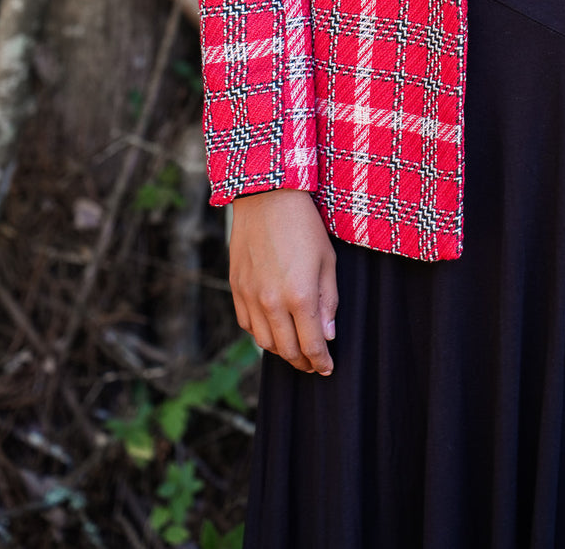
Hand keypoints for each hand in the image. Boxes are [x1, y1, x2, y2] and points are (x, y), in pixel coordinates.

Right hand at [229, 188, 337, 373]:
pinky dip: (260, 333)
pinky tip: (272, 329)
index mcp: (300, 296)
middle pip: (286, 350)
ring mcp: (250, 296)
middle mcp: (272, 302)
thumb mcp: (327, 260)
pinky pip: (247, 324)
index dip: (321, 362)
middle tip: (313, 363)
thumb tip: (326, 335)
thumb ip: (328, 301)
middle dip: (302, 362)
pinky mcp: (236, 287)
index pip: (311, 345)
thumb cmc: (304, 225)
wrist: (267, 196)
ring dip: (281, 351)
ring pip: (264, 342)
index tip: (327, 368)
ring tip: (294, 349)